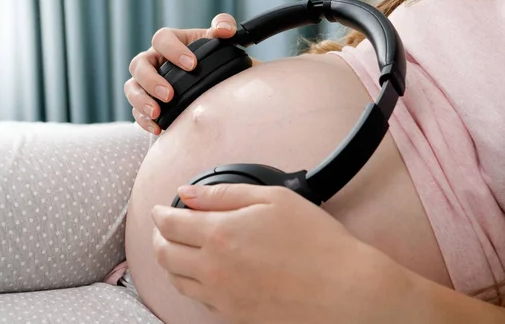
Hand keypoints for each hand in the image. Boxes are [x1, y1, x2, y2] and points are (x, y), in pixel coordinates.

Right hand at [125, 13, 240, 134]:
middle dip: (151, 80)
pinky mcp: (147, 104)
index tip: (192, 64)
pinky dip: (144, 121)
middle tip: (169, 94)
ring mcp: (146, 83)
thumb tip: (225, 30)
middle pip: (138, 65)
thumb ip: (225, 28)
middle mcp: (153, 61)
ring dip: (141, 100)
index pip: (161, 39)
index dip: (173, 50)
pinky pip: (136, 111)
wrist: (217, 89)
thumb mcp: (222, 43)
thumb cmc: (216, 61)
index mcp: (170, 43)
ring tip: (157, 112)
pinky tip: (158, 128)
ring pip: (131, 88)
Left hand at [151, 184, 416, 323]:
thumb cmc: (316, 242)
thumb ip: (224, 194)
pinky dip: (190, 282)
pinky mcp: (232, 316)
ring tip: (177, 250)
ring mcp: (221, 296)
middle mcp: (212, 269)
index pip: (170, 224)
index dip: (160, 214)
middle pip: (164, 253)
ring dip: (169, 261)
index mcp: (219, 234)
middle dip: (159, 237)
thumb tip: (187, 193)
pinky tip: (202, 273)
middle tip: (164, 228)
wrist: (346, 292)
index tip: (161, 209)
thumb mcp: (273, 199)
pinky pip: (197, 300)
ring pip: (176, 280)